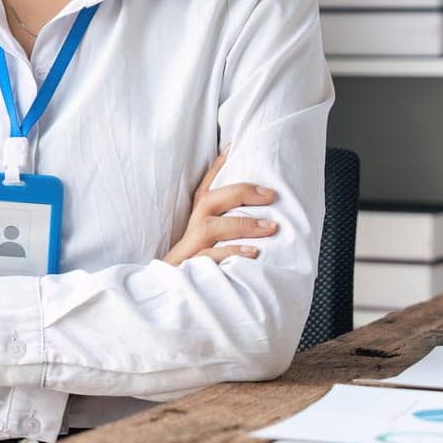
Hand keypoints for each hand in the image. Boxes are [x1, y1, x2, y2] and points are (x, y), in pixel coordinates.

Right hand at [161, 145, 278, 265]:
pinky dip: (231, 253)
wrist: (172, 296)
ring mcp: (190, 248)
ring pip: (210, 228)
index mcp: (197, 217)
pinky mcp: (190, 268)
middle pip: (208, 201)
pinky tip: (253, 253)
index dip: (219, 166)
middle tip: (270, 195)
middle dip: (239, 194)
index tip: (235, 145)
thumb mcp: (212, 239)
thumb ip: (230, 221)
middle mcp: (192, 228)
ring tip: (270, 227)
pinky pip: (209, 258)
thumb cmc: (200, 263)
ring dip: (242, 225)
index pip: (206, 186)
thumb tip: (257, 199)